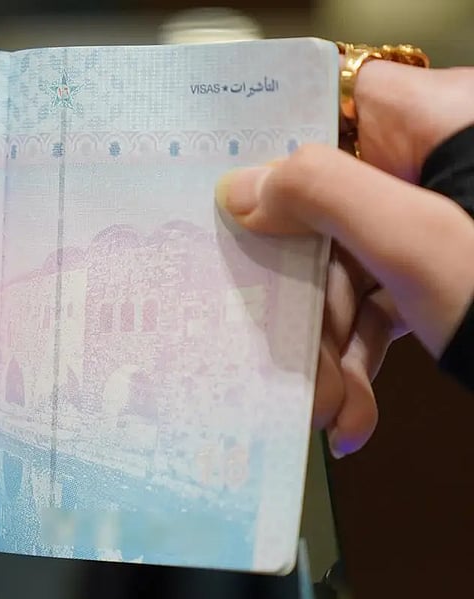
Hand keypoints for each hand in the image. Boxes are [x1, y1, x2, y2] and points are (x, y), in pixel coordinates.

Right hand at [216, 58, 473, 456]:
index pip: (333, 109)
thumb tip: (242, 187)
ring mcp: (443, 216)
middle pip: (328, 204)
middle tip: (293, 357)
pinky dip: (365, 350)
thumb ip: (323, 194)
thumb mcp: (417, 241)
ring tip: (330, 406)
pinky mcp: (446, 264)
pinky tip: (353, 408)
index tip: (233, 209)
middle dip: (308, 297)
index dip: (275, 157)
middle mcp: (438, 159)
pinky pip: (384, 295)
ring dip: (332, 343)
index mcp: (439, 117)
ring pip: (349, 262)